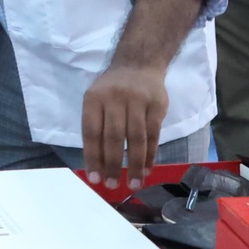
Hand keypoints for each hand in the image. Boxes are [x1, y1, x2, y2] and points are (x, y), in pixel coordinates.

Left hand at [81, 63, 169, 190]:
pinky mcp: (157, 105)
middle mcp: (114, 98)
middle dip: (113, 165)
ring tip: (134, 184)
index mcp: (94, 99)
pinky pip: (153, 135)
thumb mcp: (96, 99)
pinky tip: (147, 169)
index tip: (94, 178)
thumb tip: (96, 164)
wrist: (139, 62)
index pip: (92, 132)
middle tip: (112, 185)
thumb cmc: (112, 88)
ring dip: (135, 164)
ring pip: (135, 138)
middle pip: (113, 137)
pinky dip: (150, 155)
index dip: (93, 157)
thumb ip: (95, 126)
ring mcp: (137, 101)